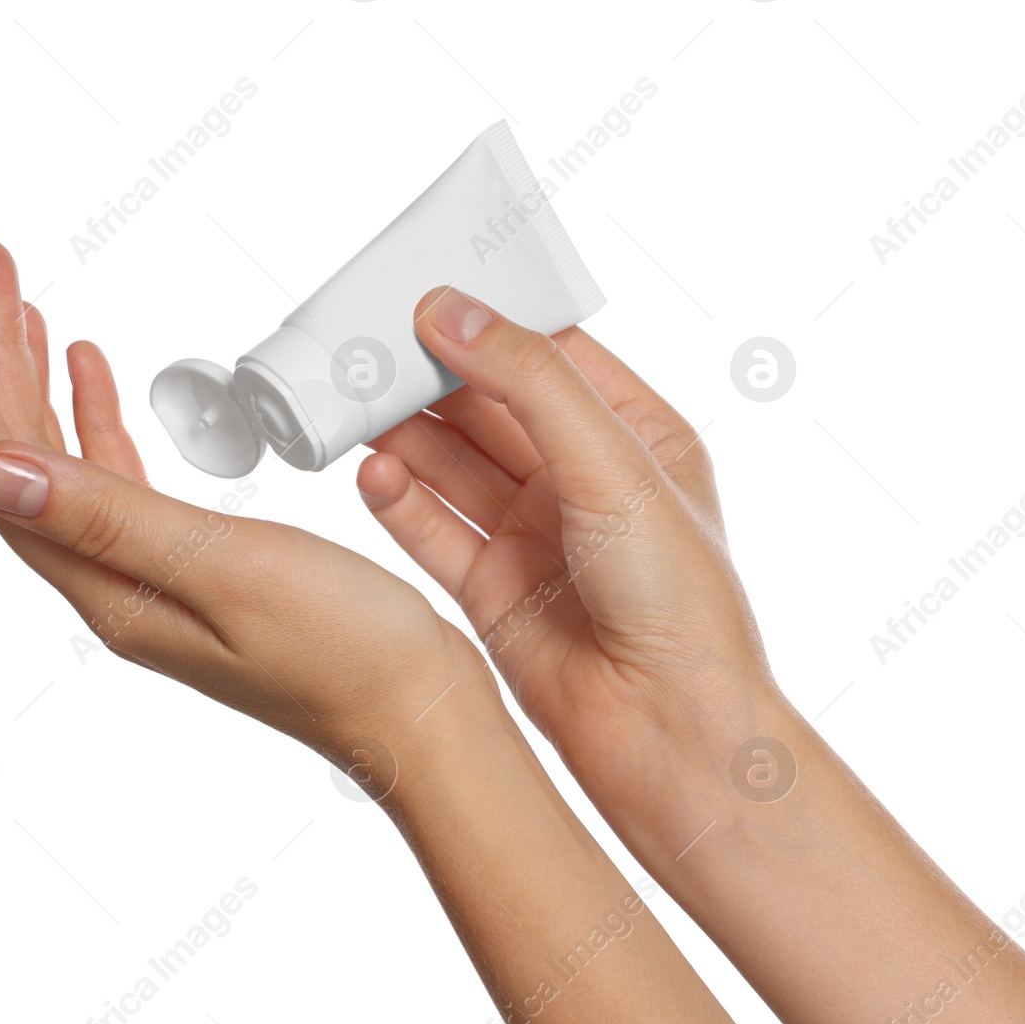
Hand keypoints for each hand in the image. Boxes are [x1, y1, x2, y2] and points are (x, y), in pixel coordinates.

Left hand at [0, 242, 483, 762]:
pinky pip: (120, 479)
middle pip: (23, 458)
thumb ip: (111, 518)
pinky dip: (99, 419)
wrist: (417, 711)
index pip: (2, 472)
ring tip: (24, 306)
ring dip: (39, 380)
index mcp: (110, 587)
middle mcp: (116, 583)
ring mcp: (154, 576)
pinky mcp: (197, 567)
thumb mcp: (227, 569)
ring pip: (67, 463)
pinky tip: (96, 377)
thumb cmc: (346, 654)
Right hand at [356, 287, 773, 843]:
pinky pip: (432, 530)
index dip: (487, 323)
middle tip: (364, 345)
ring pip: (452, 466)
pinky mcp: (493, 590)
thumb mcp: (611, 465)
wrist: (668, 731)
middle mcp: (582, 482)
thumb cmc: (678, 599)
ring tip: (347, 399)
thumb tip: (449, 310)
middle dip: (429, 377)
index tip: (421, 292)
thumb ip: (528, 382)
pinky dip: (397, 501)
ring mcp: (535, 536)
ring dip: (402, 433)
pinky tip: (368, 472)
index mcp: (635, 437)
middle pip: (488, 407)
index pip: (550, 356)